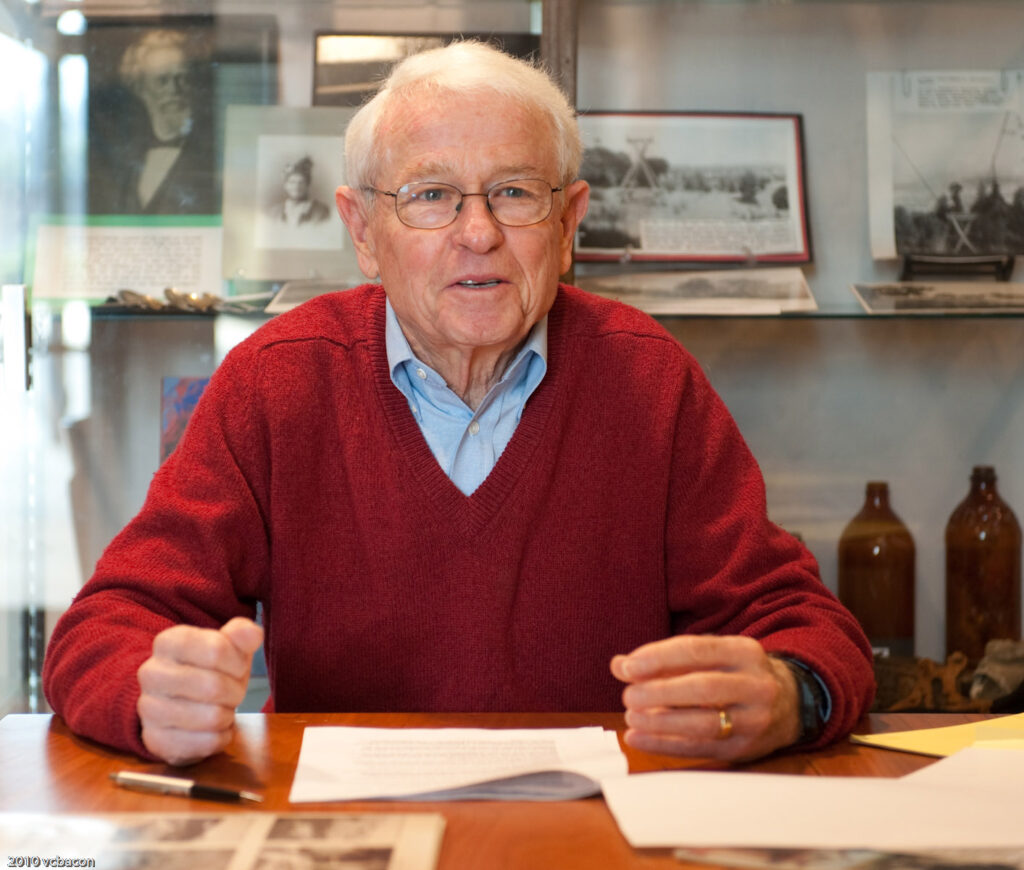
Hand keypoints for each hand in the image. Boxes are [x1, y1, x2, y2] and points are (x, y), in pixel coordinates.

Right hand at [137, 617, 263, 764]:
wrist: (184, 700)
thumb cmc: (211, 669)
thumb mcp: (230, 646)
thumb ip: (242, 634)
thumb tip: (252, 633)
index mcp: (169, 642)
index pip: (216, 650)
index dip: (237, 663)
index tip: (237, 667)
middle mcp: (151, 672)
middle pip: (213, 686)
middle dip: (234, 692)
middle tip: (232, 692)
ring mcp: (148, 707)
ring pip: (210, 717)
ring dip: (227, 715)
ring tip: (221, 709)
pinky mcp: (154, 740)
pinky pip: (204, 743)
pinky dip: (220, 738)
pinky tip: (214, 729)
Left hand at [610, 635, 800, 760]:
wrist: (791, 702)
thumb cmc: (735, 674)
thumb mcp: (710, 655)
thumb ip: (664, 659)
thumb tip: (619, 665)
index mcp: (743, 651)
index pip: (697, 650)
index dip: (658, 658)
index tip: (627, 668)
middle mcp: (754, 684)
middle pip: (703, 687)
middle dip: (659, 692)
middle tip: (628, 696)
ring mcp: (754, 719)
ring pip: (704, 722)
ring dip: (661, 722)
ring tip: (632, 717)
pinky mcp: (745, 748)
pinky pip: (701, 749)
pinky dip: (665, 745)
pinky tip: (639, 739)